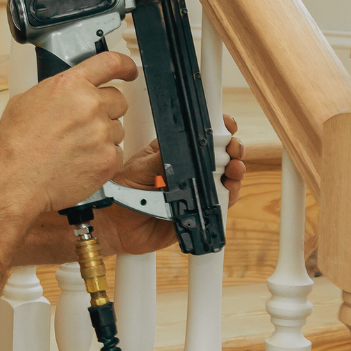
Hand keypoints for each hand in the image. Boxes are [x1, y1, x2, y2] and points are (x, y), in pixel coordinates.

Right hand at [0, 51, 137, 219]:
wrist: (16, 181)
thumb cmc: (16, 146)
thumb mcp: (26, 101)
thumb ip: (56, 92)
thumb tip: (65, 93)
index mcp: (69, 85)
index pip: (110, 63)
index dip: (124, 65)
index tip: (128, 70)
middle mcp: (90, 105)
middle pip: (118, 100)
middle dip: (106, 111)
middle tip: (85, 125)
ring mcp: (101, 133)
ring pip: (117, 129)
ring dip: (103, 136)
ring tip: (76, 148)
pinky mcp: (108, 158)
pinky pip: (116, 153)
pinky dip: (103, 159)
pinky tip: (81, 163)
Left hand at [97, 116, 245, 255]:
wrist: (115, 224)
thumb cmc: (123, 191)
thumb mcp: (143, 166)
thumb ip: (167, 156)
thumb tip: (189, 144)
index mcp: (174, 153)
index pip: (201, 137)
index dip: (218, 130)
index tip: (227, 126)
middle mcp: (188, 171)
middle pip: (220, 156)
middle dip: (232, 149)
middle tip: (232, 149)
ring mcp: (194, 191)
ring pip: (225, 179)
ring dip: (235, 171)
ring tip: (234, 168)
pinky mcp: (197, 212)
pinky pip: (219, 205)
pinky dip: (229, 196)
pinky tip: (229, 189)